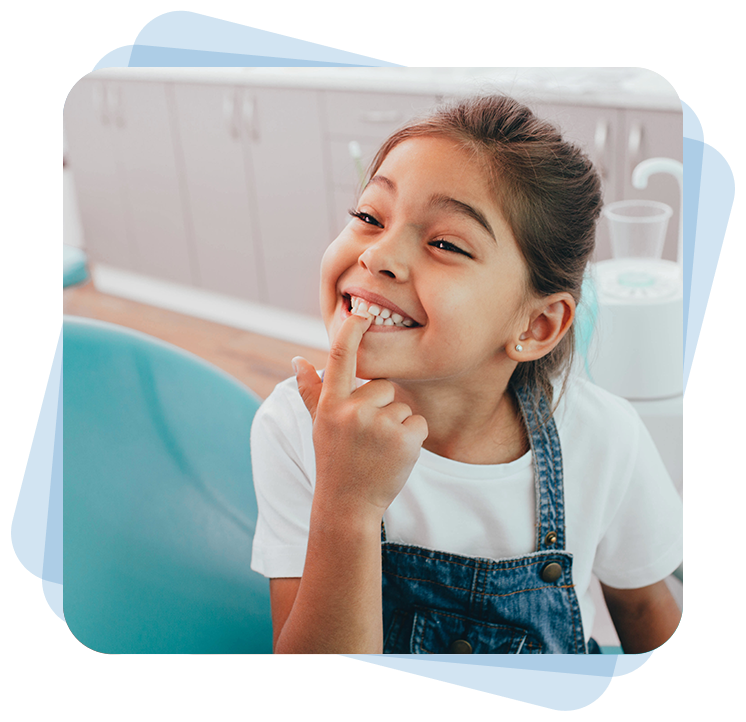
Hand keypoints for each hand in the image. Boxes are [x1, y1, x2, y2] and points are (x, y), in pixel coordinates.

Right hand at [293, 312, 427, 516]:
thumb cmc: (334, 460)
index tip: (360, 311)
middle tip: (367, 437)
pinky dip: (412, 438)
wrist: (348, 505)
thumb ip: (311, 391)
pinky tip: (394, 456)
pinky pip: (418, 422)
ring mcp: (379, 425)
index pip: (339, 357)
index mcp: (331, 404)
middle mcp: (353, 410)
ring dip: (396, 425)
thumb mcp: (318, 425)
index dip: (351, 330)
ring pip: (402, 406)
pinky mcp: (404, 439)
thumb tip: (297, 359)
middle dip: (381, 407)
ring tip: (378, 449)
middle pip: (384, 386)